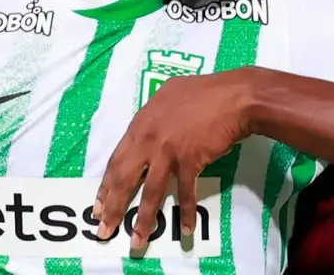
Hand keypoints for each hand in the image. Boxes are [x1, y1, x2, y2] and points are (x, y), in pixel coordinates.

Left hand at [93, 69, 257, 248]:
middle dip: (113, 207)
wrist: (234, 97)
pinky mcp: (190, 161)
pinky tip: (185, 228)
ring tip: (137, 241)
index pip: (116, 159)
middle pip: (125, 178)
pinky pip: (185, 192)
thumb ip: (154, 114)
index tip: (99, 204)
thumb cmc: (204, 92)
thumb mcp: (168, 94)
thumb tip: (149, 125)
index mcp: (141, 123)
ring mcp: (168, 151)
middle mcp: (149, 139)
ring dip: (143, 219)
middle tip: (104, 230)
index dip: (106, 184)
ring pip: (150, 192)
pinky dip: (187, 212)